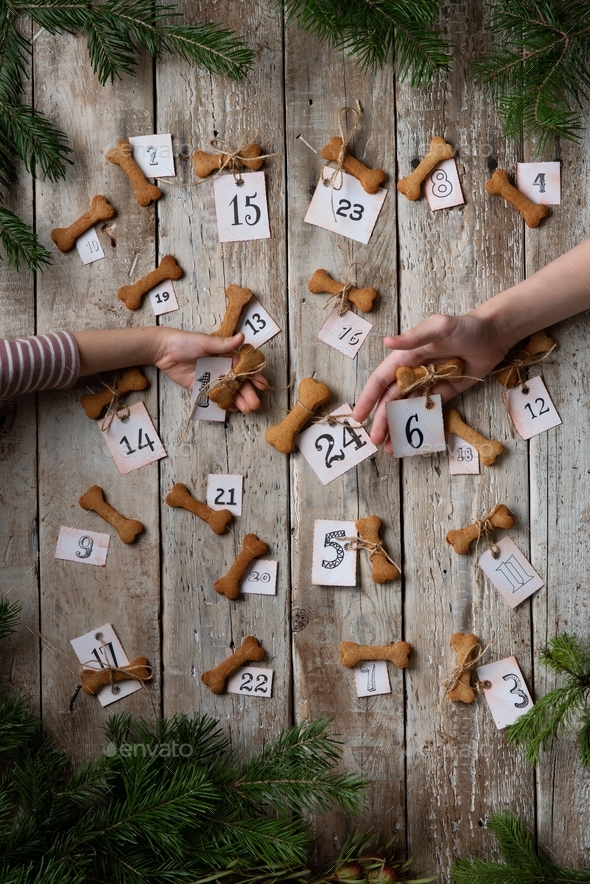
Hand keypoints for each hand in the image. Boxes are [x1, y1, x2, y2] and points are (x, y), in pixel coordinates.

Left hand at [153, 328, 266, 413]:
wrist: (163, 350)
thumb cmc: (185, 341)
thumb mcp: (206, 341)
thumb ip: (224, 344)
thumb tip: (242, 337)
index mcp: (226, 356)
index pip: (244, 368)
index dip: (254, 376)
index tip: (263, 385)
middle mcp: (221, 368)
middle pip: (239, 383)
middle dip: (248, 393)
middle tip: (255, 404)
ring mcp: (212, 379)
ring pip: (229, 392)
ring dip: (239, 401)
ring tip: (247, 410)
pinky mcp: (201, 388)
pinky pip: (215, 397)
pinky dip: (224, 404)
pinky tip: (232, 409)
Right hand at [352, 313, 508, 452]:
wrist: (495, 334)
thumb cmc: (466, 326)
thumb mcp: (439, 327)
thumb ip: (414, 338)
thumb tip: (387, 342)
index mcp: (406, 357)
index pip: (381, 380)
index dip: (369, 398)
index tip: (359, 416)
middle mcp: (413, 372)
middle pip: (392, 400)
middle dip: (382, 420)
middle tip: (375, 439)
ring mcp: (429, 384)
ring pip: (407, 409)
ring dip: (397, 426)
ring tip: (390, 446)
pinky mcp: (445, 393)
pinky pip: (429, 410)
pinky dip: (419, 423)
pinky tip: (412, 438)